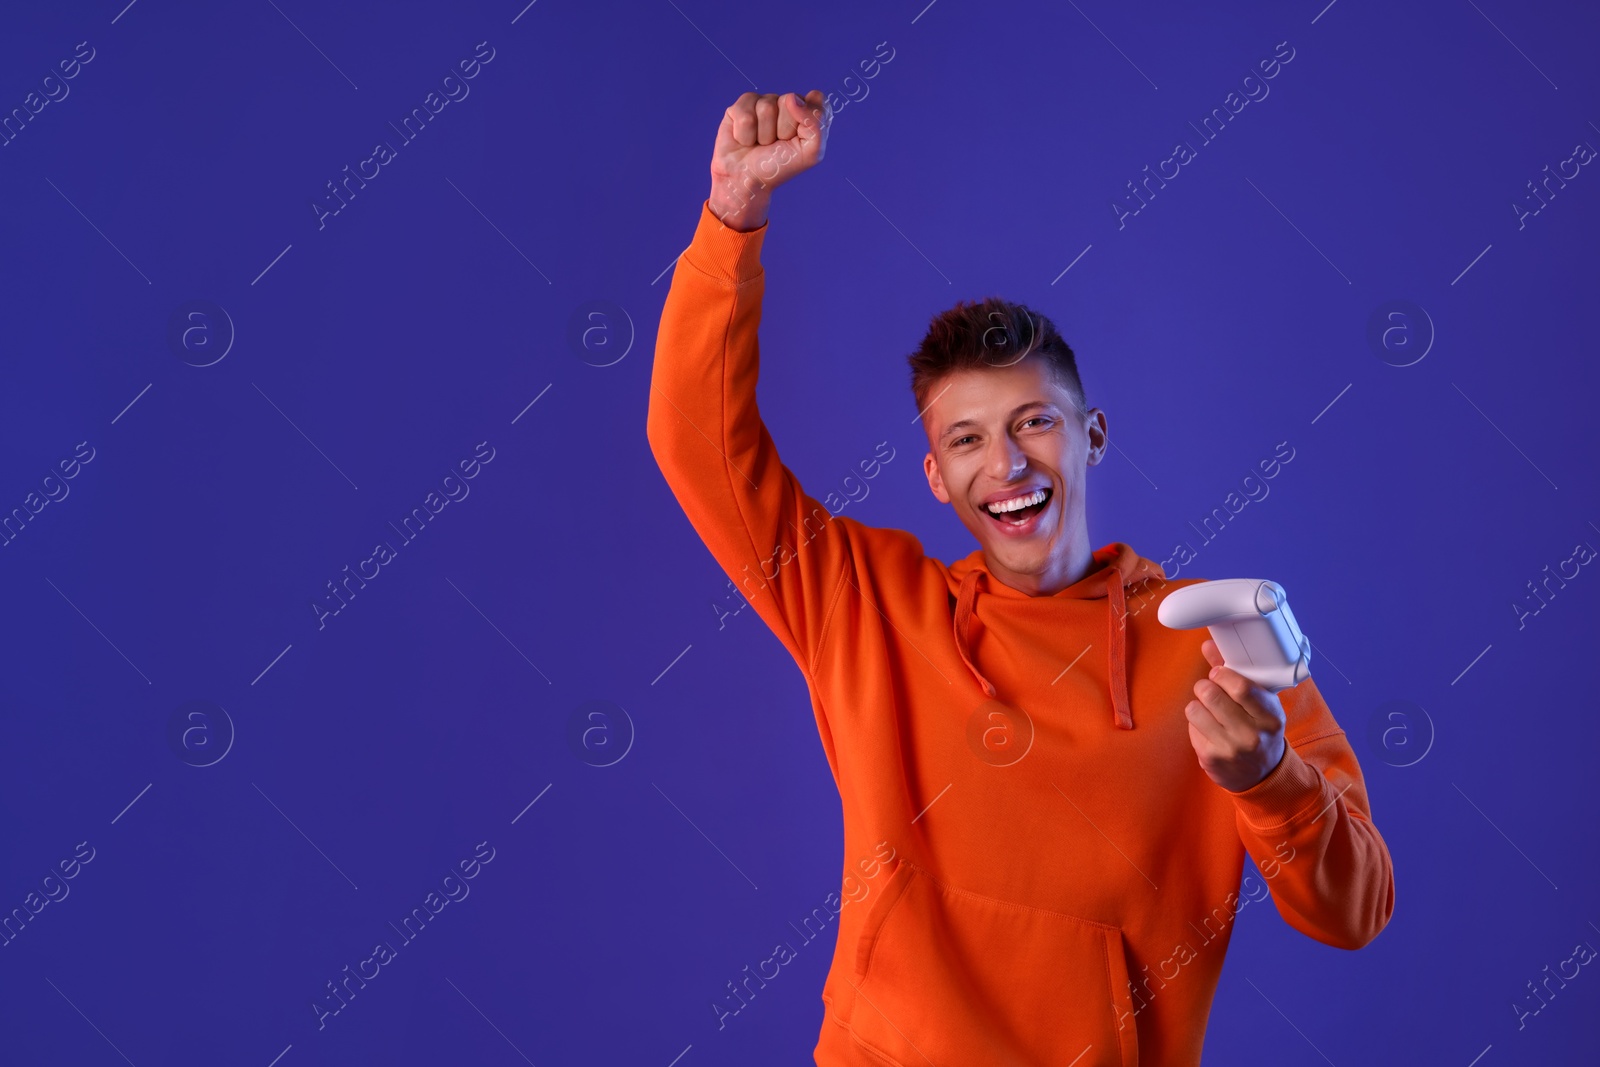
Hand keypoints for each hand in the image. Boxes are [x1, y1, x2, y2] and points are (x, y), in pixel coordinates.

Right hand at [708, 90, 831, 229]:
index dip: (808, 118)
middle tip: (777, 144)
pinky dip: (745, 135)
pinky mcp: (739, 107)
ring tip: (760, 144)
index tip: (800, 137)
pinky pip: (745, 114)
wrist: (748, 180)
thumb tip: (791, 98)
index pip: (816, 98)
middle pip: (789, 100)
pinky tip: (744, 140)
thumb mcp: (811, 152)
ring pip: (766, 107)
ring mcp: (762, 103)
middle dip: (783, 129)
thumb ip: (816, 122)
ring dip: (763, 134)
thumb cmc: (779, 167)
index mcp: (806, 112)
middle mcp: (785, 103)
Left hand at [1185, 638, 1287, 792]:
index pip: (1240, 687)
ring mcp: (1230, 748)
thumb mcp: (1260, 704)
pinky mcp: (1210, 758)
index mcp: (1270, 716)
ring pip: (1194, 709)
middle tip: (1209, 689)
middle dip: (1205, 686)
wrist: (1262, 774)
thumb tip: (1208, 644)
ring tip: (1208, 709)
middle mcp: (1252, 734)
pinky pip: (1190, 726)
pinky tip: (1209, 728)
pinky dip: (1196, 723)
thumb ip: (1235, 673)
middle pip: (1211, 695)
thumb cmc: (1260, 730)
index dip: (1221, 674)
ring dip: (1197, 704)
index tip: (1217, 674)